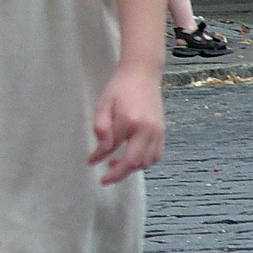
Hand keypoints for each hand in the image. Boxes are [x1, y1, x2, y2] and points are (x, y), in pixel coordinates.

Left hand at [89, 65, 165, 184]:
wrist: (142, 73)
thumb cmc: (120, 87)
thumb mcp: (103, 103)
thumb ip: (101, 127)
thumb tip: (101, 150)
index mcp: (129, 121)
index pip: (111, 147)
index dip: (99, 157)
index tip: (90, 162)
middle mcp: (146, 129)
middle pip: (133, 162)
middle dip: (118, 174)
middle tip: (105, 180)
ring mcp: (157, 131)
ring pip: (146, 162)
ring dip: (131, 169)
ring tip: (116, 165)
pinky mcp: (162, 131)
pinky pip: (156, 155)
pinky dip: (145, 162)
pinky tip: (133, 159)